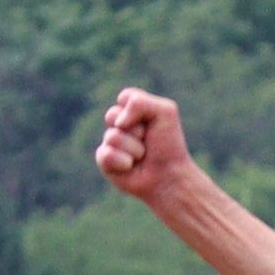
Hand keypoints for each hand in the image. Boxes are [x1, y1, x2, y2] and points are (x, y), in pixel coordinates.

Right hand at [96, 87, 194, 202]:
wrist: (170, 176)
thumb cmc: (169, 145)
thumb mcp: (165, 112)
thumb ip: (139, 101)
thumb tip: (118, 123)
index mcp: (132, 110)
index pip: (124, 98)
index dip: (139, 111)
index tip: (153, 123)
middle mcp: (119, 125)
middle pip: (112, 115)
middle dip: (135, 130)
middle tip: (147, 140)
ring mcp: (110, 143)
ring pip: (112, 136)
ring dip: (134, 148)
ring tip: (143, 156)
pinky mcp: (105, 161)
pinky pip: (105, 155)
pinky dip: (123, 162)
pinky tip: (130, 167)